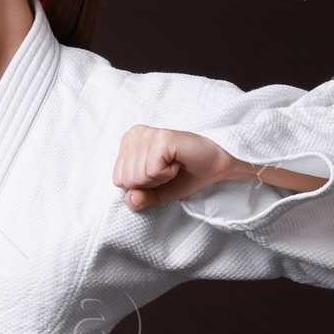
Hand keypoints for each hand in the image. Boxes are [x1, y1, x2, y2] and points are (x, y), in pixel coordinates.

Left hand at [114, 124, 323, 210]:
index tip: (161, 174)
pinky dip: (166, 174)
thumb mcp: (158, 192)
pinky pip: (151, 171)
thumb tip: (129, 199)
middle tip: (169, 170)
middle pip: (125, 179)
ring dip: (159, 178)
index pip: (118, 180)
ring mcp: (147, 134)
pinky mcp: (161, 138)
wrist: (216, 165)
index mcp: (129, 143)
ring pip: (136, 177)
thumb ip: (140, 198)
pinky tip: (178, 162)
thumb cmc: (187, 174)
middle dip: (149, 183)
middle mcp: (135, 134)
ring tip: (174, 165)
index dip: (142, 186)